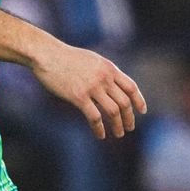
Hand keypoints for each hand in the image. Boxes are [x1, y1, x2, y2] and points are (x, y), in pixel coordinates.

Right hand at [31, 43, 146, 138]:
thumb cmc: (67, 58)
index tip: (142, 111)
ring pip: (113, 111)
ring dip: (118, 125)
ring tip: (118, 134)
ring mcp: (92, 87)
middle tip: (129, 127)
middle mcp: (104, 78)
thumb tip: (112, 89)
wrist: (47, 55)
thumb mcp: (92, 60)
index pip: (131, 87)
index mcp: (109, 68)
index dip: (139, 100)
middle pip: (124, 102)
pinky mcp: (79, 97)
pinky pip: (95, 117)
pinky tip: (100, 135)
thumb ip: (104, 72)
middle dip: (129, 117)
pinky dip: (99, 129)